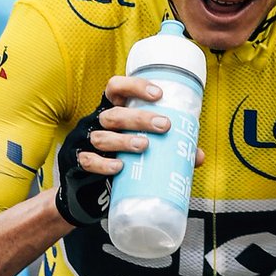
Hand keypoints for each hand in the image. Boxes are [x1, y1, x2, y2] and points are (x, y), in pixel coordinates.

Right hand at [53, 76, 203, 226]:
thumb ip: (169, 149)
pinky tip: (119, 167)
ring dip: (124, 140)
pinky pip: (87, 160)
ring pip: (101, 136)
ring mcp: (85, 142)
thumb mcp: (142, 149)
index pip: (116, 88)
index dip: (135, 86)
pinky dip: (103, 164)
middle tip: (163, 125)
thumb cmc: (121, 158)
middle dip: (139, 118)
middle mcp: (97, 122)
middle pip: (114, 114)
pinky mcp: (78, 162)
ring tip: (144, 146)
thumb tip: (197, 156)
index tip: (159, 94)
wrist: (88, 189)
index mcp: (113, 111)